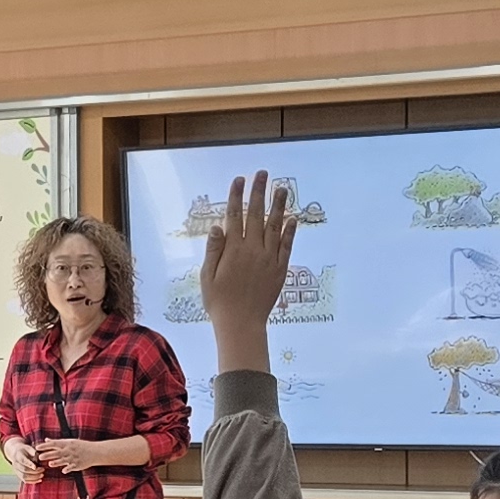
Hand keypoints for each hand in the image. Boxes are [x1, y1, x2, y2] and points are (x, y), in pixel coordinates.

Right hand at [0, 436, 38, 480]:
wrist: (15, 453)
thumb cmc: (24, 450)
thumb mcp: (28, 448)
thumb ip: (33, 452)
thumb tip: (38, 457)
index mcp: (18, 456)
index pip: (23, 461)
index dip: (29, 464)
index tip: (36, 467)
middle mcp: (16, 464)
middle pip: (24, 470)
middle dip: (34, 471)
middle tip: (43, 470)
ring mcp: (16, 470)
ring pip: (24, 476)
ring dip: (34, 477)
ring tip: (42, 475)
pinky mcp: (19, 475)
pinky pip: (25, 480)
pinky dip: (32, 481)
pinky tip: (39, 480)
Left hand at [27, 436, 82, 475]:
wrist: (94, 451)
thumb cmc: (80, 446)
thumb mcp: (69, 441)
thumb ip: (56, 442)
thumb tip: (46, 439)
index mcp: (66, 444)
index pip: (54, 444)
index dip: (45, 446)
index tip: (37, 448)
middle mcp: (69, 450)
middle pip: (57, 452)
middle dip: (48, 455)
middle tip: (40, 457)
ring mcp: (73, 458)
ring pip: (64, 460)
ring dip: (57, 462)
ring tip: (50, 464)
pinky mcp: (78, 464)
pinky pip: (72, 467)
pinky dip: (68, 469)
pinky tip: (63, 471)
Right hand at [195, 167, 299, 370]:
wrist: (242, 324)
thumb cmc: (219, 302)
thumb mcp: (207, 276)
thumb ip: (214, 249)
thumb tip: (217, 226)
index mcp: (232, 250)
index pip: (234, 215)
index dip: (236, 196)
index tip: (239, 179)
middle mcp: (252, 250)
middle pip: (256, 214)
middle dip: (259, 192)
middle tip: (263, 174)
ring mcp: (268, 259)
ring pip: (275, 226)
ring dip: (278, 206)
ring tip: (281, 188)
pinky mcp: (280, 269)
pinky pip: (286, 246)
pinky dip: (290, 231)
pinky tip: (292, 218)